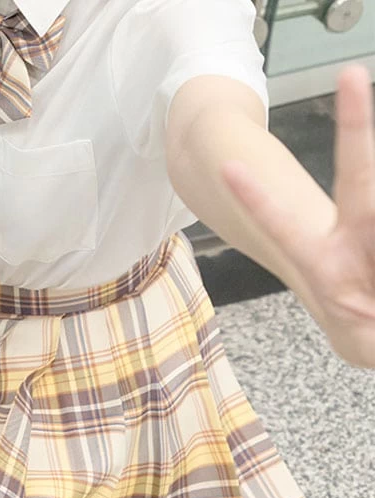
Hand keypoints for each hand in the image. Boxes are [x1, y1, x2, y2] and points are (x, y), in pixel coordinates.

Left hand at [221, 64, 374, 368]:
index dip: (259, 199)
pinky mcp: (370, 239)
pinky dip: (373, 263)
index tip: (229, 167)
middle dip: (355, 129)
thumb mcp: (351, 329)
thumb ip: (342, 292)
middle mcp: (351, 238)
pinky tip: (367, 280)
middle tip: (349, 75)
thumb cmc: (364, 328)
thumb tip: (345, 282)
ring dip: (367, 235)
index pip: (285, 225)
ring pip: (369, 195)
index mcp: (323, 263)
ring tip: (360, 248)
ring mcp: (367, 235)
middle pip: (360, 180)